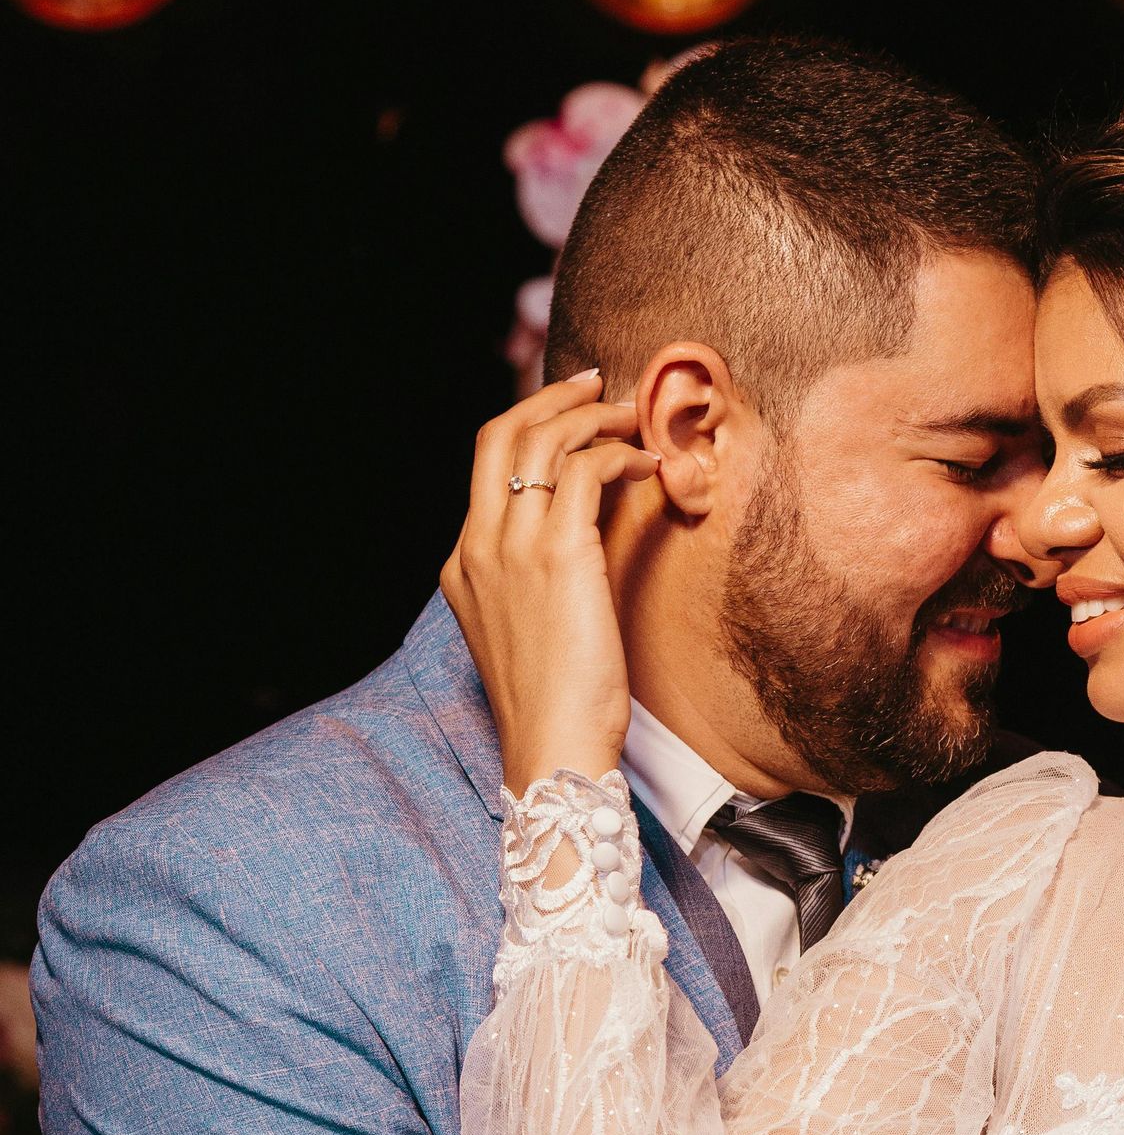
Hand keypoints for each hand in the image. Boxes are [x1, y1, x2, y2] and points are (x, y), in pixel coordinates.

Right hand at [440, 371, 657, 794]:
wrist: (554, 747)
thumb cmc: (556, 703)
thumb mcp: (530, 630)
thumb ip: (537, 577)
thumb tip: (585, 529)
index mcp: (463, 565)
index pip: (487, 465)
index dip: (531, 426)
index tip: (572, 413)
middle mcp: (478, 547)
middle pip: (501, 434)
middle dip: (551, 398)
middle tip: (598, 386)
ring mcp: (512, 549)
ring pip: (543, 441)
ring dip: (592, 417)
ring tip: (633, 420)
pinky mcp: (558, 556)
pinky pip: (585, 470)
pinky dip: (619, 453)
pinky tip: (649, 464)